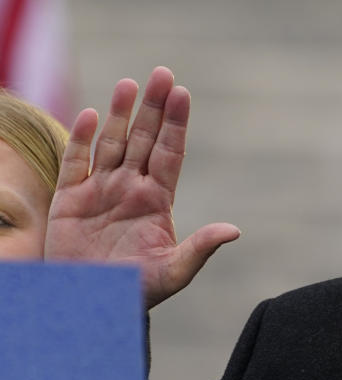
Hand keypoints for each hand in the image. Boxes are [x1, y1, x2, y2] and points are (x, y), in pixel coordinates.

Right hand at [44, 66, 239, 307]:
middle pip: (143, 139)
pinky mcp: (69, 200)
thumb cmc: (137, 292)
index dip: (176, 124)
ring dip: (120, 114)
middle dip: (153, 108)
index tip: (183, 94)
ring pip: (112, 143)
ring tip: (129, 84)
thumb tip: (234, 231)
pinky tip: (93, 116)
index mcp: (157, 200)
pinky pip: (75, 162)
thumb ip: (200, 248)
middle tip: (162, 73)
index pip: (170, 153)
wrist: (92, 306)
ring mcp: (100, 191)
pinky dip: (82, 139)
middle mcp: (131, 188)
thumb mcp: (173, 272)